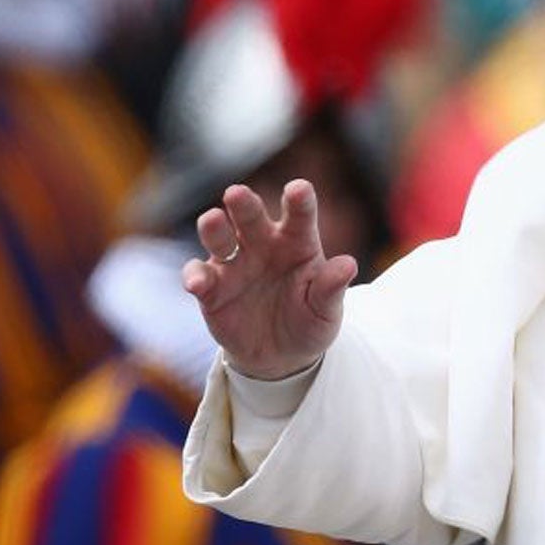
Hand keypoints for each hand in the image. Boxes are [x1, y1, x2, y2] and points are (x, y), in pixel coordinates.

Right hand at [183, 181, 355, 379]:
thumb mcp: (326, 311)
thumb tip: (349, 265)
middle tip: (237, 193)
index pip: (299, 215)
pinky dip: (195, 276)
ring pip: (219, 236)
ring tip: (213, 220)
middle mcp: (262, 244)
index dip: (299, 200)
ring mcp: (234, 263)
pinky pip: (198, 275)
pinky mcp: (211, 288)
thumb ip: (331, 288)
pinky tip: (198, 283)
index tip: (298, 189)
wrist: (281, 356)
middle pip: (250, 215)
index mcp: (297, 241)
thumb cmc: (309, 321)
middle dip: (244, 203)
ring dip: (214, 227)